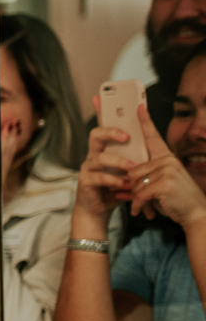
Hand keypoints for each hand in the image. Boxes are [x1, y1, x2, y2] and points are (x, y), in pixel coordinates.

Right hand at [75, 95, 136, 222]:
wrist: (98, 210)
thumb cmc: (113, 188)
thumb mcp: (127, 170)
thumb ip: (134, 156)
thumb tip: (149, 140)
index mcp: (104, 149)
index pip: (102, 125)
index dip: (100, 110)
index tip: (100, 97)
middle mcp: (93, 155)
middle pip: (95, 134)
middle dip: (110, 132)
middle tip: (127, 136)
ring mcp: (87, 167)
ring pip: (99, 157)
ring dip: (119, 163)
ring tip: (133, 169)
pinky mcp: (85, 181)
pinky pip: (99, 177)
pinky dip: (114, 181)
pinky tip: (125, 186)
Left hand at [128, 104, 205, 226]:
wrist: (195, 213)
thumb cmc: (175, 199)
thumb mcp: (162, 182)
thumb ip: (148, 174)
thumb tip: (126, 176)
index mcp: (167, 157)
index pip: (153, 137)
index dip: (145, 122)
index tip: (139, 107)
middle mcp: (168, 160)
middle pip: (132, 171)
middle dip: (132, 188)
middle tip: (140, 199)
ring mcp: (167, 170)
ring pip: (134, 182)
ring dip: (135, 198)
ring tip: (144, 205)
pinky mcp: (164, 182)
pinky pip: (139, 193)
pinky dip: (138, 205)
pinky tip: (142, 211)